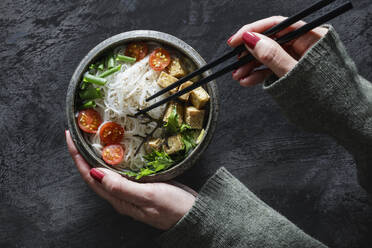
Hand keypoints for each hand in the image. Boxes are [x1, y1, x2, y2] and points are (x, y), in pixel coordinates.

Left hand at [65, 130, 195, 229]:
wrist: (193, 215)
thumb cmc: (173, 207)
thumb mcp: (149, 195)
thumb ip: (122, 186)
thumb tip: (95, 173)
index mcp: (118, 199)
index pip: (89, 176)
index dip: (77, 156)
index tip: (71, 136)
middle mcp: (120, 196)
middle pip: (93, 173)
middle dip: (82, 153)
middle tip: (79, 132)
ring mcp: (130, 191)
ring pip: (105, 172)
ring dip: (95, 155)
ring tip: (91, 138)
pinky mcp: (140, 186)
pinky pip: (119, 171)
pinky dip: (112, 158)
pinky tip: (115, 150)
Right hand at [227, 16, 327, 85]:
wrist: (341, 117)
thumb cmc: (325, 95)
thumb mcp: (294, 73)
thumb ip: (272, 56)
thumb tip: (251, 39)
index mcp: (311, 37)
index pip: (276, 26)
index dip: (252, 31)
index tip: (235, 41)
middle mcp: (303, 44)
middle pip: (269, 41)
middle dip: (249, 53)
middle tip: (234, 63)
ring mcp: (297, 57)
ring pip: (268, 56)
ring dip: (250, 66)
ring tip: (238, 76)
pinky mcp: (292, 70)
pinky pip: (272, 68)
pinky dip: (258, 74)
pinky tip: (246, 81)